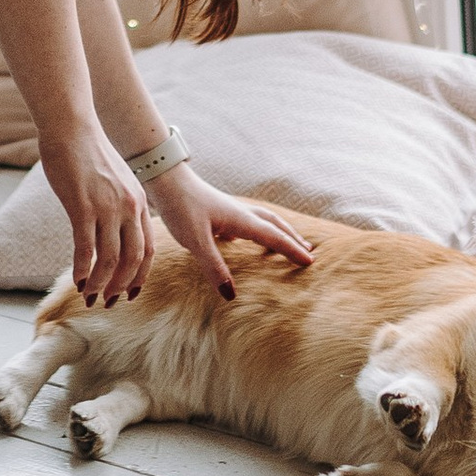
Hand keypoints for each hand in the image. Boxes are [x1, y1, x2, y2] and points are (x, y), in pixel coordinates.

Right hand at [41, 123, 151, 304]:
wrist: (71, 128)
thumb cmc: (87, 152)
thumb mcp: (115, 179)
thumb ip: (119, 203)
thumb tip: (112, 228)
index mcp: (137, 202)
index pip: (146, 248)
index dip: (139, 275)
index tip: (129, 292)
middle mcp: (128, 207)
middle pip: (133, 259)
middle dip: (121, 285)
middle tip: (109, 301)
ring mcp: (106, 208)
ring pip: (109, 259)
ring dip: (100, 283)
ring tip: (90, 296)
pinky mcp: (82, 207)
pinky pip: (86, 248)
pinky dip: (83, 269)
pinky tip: (77, 280)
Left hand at [142, 168, 314, 303]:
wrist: (165, 179)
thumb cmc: (181, 207)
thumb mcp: (196, 242)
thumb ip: (214, 268)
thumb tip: (231, 295)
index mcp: (241, 220)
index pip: (274, 237)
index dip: (292, 250)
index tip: (310, 262)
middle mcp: (240, 212)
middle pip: (275, 224)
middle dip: (292, 238)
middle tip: (308, 252)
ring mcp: (230, 209)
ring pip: (263, 219)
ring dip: (279, 230)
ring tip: (288, 242)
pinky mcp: (218, 209)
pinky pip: (246, 220)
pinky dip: (257, 229)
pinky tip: (246, 237)